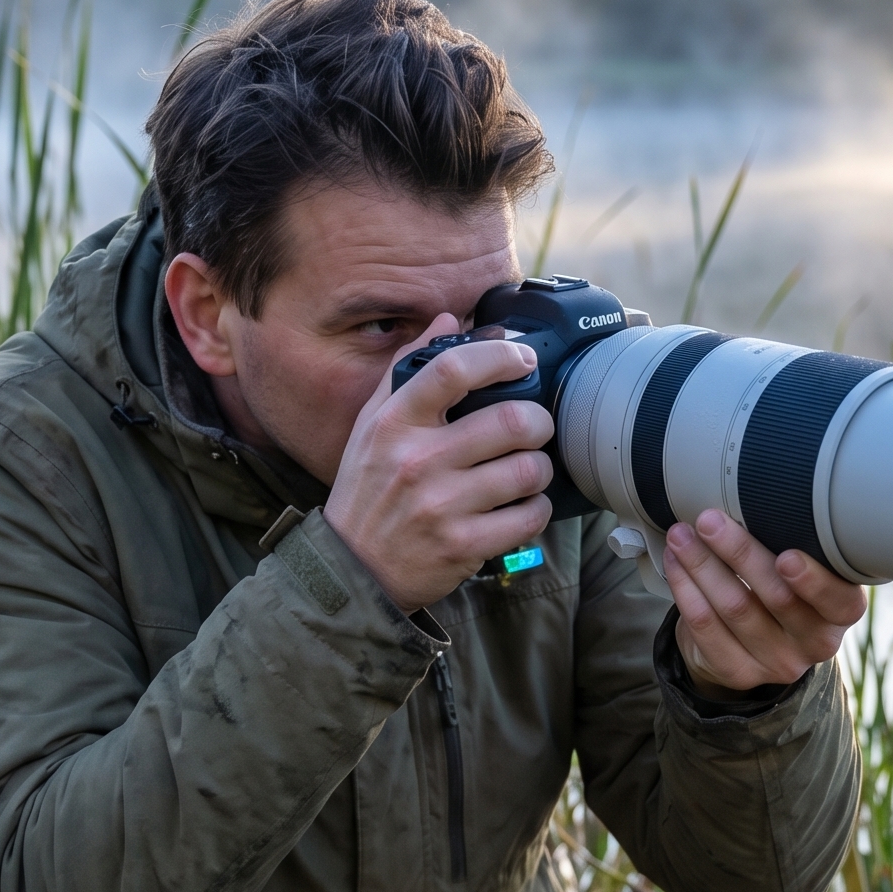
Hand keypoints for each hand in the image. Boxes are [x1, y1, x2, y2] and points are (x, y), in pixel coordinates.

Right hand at [323, 320, 553, 611]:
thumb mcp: (372, 426)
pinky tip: (522, 506)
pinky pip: (528, 517)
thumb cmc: (367, 492)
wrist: (352, 571)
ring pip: (528, 470)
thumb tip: (448, 320)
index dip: (499, 356)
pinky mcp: (462, 546)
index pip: (453, 369)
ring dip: (540, 468)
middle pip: (510, 420)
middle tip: (536, 426)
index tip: (523, 359)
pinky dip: (536, 509)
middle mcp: (417, 461)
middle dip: (538, 420)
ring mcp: (441, 506)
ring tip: (529, 470)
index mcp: (394, 424)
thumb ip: (407, 369)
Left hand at [665, 509, 866, 692]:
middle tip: (710, 520)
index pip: (838, 601)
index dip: (813, 581)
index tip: (786, 556)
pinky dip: (686, 590)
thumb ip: (795, 543)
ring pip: (735, 609)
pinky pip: (706, 628)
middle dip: (739, 553)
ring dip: (702, 565)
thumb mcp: (803, 570)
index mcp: (840, 613)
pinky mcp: (739, 672)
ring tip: (681, 534)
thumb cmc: (782, 589)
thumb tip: (759, 495)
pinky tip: (675, 563)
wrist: (753, 644)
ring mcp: (777, 664)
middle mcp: (815, 643)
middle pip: (777, 597)